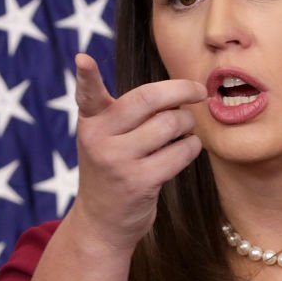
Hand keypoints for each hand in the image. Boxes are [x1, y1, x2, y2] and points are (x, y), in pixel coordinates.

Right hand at [68, 53, 205, 252]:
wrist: (102, 221)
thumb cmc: (114, 168)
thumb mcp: (107, 138)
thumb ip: (130, 113)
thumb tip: (180, 92)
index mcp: (91, 121)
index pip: (88, 94)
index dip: (87, 77)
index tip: (83, 59)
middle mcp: (99, 138)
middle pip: (149, 99)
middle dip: (182, 91)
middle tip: (198, 92)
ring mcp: (118, 161)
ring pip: (171, 124)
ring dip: (188, 124)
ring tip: (182, 132)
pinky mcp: (139, 182)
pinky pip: (181, 152)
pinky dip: (192, 147)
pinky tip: (186, 150)